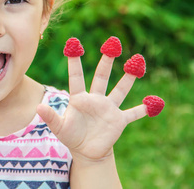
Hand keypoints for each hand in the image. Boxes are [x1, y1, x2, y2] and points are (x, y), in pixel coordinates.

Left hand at [37, 40, 149, 160]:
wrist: (87, 151)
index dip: (74, 62)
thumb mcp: (59, 128)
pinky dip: (144, 109)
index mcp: (79, 98)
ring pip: (120, 89)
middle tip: (113, 43)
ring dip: (129, 77)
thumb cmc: (71, 136)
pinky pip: (134, 113)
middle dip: (107, 60)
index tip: (73, 45)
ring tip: (137, 61)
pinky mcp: (119, 120)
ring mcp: (108, 108)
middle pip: (102, 76)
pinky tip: (155, 102)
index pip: (76, 77)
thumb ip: (51, 117)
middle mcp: (95, 99)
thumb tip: (39, 106)